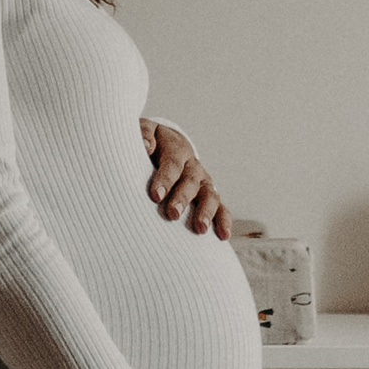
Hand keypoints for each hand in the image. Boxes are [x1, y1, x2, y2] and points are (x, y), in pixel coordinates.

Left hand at [140, 120, 230, 238]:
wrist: (166, 143)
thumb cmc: (149, 143)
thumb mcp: (144, 132)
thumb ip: (144, 136)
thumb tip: (147, 146)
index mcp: (176, 149)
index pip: (173, 163)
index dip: (165, 179)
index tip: (155, 196)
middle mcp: (193, 165)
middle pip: (191, 181)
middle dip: (182, 198)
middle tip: (172, 214)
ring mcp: (203, 181)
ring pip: (209, 194)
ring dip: (206, 212)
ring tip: (200, 229)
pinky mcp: (209, 195)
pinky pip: (221, 207)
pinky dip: (224, 220)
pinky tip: (223, 235)